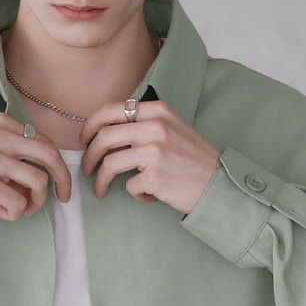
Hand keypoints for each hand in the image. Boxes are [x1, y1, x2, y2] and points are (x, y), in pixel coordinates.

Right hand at [0, 113, 72, 220]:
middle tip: (62, 198)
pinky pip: (18, 203)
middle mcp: (0, 137)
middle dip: (63, 180)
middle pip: (50, 157)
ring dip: (34, 202)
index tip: (56, 181)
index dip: (56, 164)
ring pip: (39, 183)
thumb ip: (7, 147)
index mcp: (1, 123)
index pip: (44, 141)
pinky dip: (14, 213)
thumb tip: (32, 174)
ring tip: (18, 208)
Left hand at [77, 99, 220, 212]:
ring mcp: (155, 152)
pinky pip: (129, 186)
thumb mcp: (173, 129)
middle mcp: (155, 127)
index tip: (85, 140)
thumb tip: (107, 134)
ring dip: (101, 179)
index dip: (91, 125)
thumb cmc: (194, 159)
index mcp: (158, 111)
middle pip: (104, 137)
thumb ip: (144, 125)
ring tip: (101, 189)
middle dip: (89, 155)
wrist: (220, 183)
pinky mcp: (155, 177)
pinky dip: (135, 194)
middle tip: (87, 168)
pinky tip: (147, 195)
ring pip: (109, 163)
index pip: (111, 110)